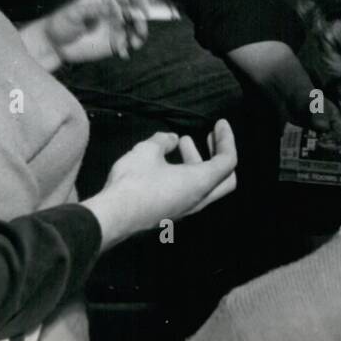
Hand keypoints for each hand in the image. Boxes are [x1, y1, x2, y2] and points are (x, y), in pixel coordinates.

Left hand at [41, 0, 173, 64]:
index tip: (143, 10)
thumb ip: (94, 10)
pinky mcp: (114, 41)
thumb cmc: (61, 23)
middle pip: (137, 10)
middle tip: (139, 31)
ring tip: (134, 44)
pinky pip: (128, 43)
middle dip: (142, 20)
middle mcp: (114, 10)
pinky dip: (129, 47)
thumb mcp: (74, 13)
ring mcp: (115, 26)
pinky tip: (122, 53)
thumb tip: (112, 7)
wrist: (54, 44)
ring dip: (140, 35)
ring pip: (136, 27)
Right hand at [83, 120, 238, 245]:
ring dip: (198, 161)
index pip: (228, 161)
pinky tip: (166, 161)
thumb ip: (163, 141)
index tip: (220, 123)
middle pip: (225, 179)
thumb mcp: (148, 150)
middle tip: (209, 135)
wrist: (112, 216)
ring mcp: (184, 209)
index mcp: (200, 183)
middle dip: (220, 154)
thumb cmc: (135, 181)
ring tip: (182, 141)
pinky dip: (187, 172)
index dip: (227, 139)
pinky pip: (189, 191)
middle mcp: (198, 200)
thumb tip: (171, 139)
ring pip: (205, 185)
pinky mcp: (170, 213)